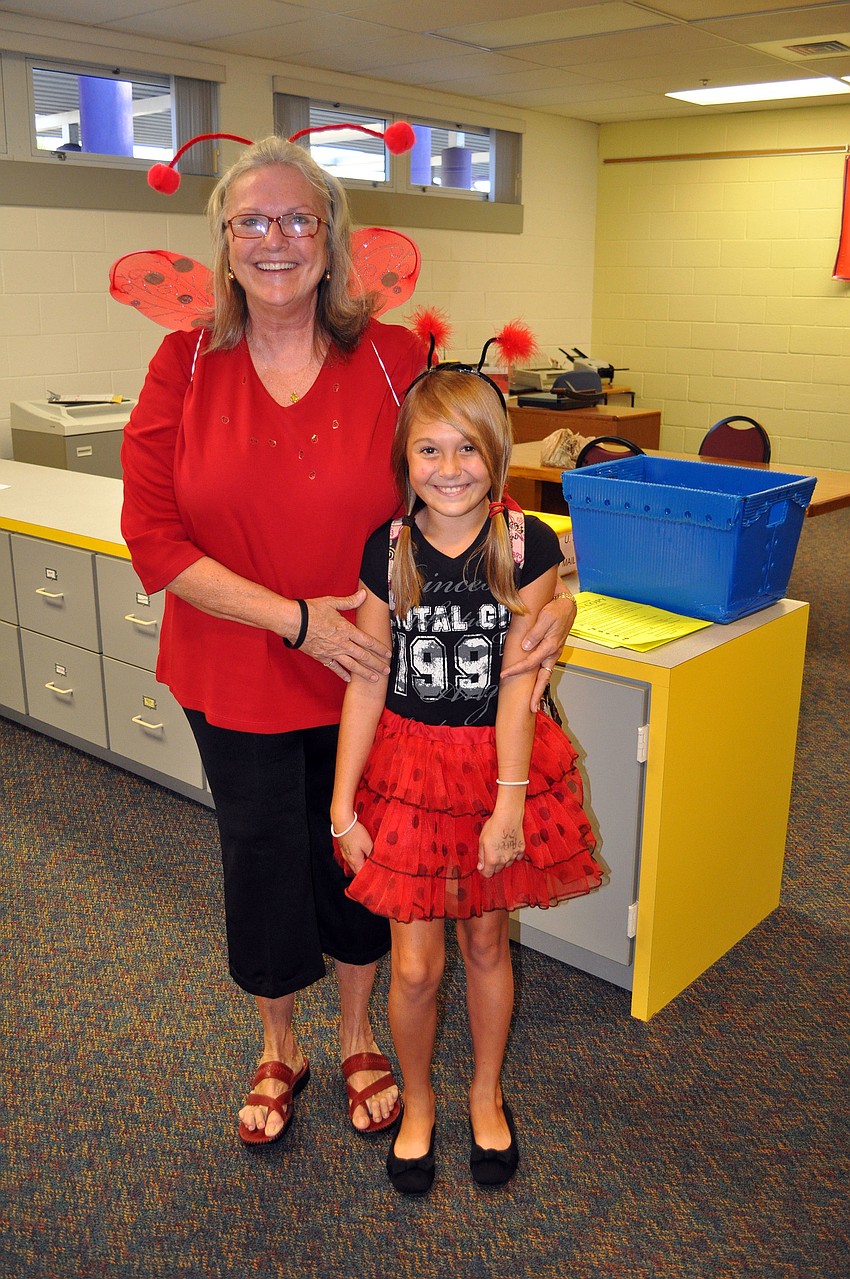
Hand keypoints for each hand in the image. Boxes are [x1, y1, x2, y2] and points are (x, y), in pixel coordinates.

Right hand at [297, 589, 390, 681]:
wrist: (293, 622)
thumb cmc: (311, 611)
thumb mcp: (332, 602)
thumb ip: (350, 601)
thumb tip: (363, 594)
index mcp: (346, 630)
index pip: (368, 641)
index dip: (380, 649)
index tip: (388, 654)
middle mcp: (342, 643)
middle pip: (363, 656)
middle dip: (376, 664)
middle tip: (386, 670)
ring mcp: (332, 652)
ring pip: (352, 665)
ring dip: (364, 673)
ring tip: (374, 678)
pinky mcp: (322, 657)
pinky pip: (335, 668)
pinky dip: (342, 674)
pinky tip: (349, 679)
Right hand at [336, 821, 372, 873]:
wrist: (343, 823)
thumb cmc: (355, 833)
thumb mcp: (368, 844)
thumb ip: (372, 854)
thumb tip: (375, 860)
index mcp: (355, 860)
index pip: (360, 873)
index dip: (367, 874)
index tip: (374, 873)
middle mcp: (348, 859)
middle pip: (356, 869)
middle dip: (363, 870)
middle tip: (371, 868)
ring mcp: (344, 853)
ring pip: (353, 862)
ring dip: (359, 863)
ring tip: (367, 860)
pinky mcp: (343, 847)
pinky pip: (350, 856)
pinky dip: (355, 857)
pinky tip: (360, 852)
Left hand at [478, 815, 524, 877]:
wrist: (508, 817)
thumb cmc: (493, 827)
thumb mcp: (481, 841)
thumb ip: (481, 856)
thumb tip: (480, 867)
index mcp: (492, 859)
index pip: (488, 874)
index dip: (484, 871)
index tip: (483, 866)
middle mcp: (503, 860)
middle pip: (497, 870)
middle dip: (493, 865)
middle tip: (491, 853)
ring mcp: (513, 855)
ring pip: (507, 864)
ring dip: (503, 860)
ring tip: (500, 848)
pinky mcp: (521, 849)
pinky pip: (517, 857)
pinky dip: (513, 854)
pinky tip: (509, 847)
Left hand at [500, 592, 575, 710]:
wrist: (567, 604)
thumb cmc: (557, 609)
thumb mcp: (546, 617)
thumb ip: (536, 632)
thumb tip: (526, 647)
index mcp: (551, 646)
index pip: (530, 662)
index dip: (516, 670)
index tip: (504, 675)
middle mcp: (553, 653)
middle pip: (543, 678)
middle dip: (537, 694)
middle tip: (530, 708)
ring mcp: (553, 654)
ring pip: (545, 676)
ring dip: (539, 690)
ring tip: (533, 703)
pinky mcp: (552, 652)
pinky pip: (545, 669)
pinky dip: (541, 680)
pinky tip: (535, 686)